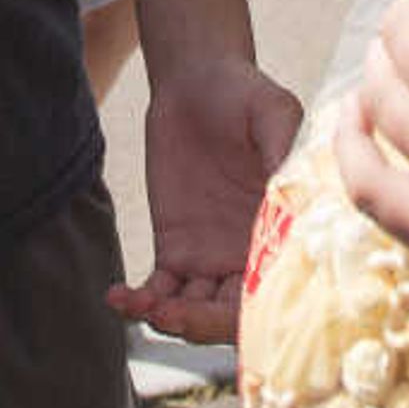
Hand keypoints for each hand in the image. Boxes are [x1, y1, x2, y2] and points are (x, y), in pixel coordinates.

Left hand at [108, 54, 301, 342]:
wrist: (200, 82)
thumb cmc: (249, 96)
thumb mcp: (275, 114)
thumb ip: (282, 149)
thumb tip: (291, 189)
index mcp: (288, 234)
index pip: (281, 289)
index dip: (262, 312)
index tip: (233, 310)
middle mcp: (252, 256)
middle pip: (233, 314)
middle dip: (205, 325)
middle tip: (174, 315)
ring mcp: (211, 258)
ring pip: (194, 311)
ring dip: (171, 319)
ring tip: (145, 305)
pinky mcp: (174, 249)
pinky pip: (158, 290)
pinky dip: (139, 303)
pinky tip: (117, 296)